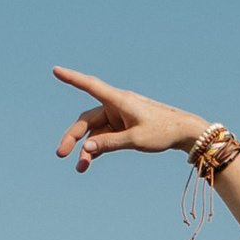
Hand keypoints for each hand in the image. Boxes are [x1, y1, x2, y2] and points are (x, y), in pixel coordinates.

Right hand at [53, 65, 207, 170]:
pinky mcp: (123, 127)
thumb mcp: (135, 140)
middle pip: (87, 120)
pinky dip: (97, 149)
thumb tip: (85, 148)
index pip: (90, 86)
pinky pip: (104, 137)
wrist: (183, 133)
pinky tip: (88, 163)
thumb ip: (109, 143)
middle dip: (73, 137)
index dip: (71, 78)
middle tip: (60, 153)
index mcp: (119, 100)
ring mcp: (118, 117)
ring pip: (95, 132)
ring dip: (87, 149)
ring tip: (81, 169)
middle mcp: (116, 106)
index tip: (55, 70)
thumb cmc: (162, 131)